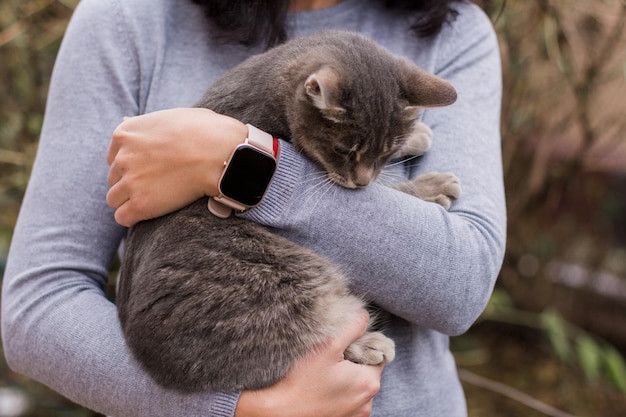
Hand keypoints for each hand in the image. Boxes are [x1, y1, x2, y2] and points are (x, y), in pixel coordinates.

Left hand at [106, 108, 246, 226]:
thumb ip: (154, 125)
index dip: (131, 165)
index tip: (148, 170)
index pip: (114, 156)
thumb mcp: (174, 116)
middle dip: (132, 182)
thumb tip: (150, 127)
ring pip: (114, 199)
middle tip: (155, 185)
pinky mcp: (140, 204)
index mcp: (126, 133)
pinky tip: (149, 214)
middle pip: (114, 177)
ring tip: (152, 202)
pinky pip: (123, 217)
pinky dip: (133, 217)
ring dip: (130, 201)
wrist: (220, 154)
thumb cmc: (207, 132)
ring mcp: (130, 181)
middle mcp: (122, 157)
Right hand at [235, 312, 383, 416]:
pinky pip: (349, 400)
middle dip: (355, 362)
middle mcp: (367, 402)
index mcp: (369, 382)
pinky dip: (341, 392)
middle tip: (334, 356)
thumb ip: (351, 328)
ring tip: (327, 372)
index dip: (365, 346)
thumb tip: (364, 316)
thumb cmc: (303, 381)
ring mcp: (356, 414)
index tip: (347, 344)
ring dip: (348, 378)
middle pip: (368, 371)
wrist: (281, 411)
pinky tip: (324, 387)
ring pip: (358, 386)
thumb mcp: (328, 347)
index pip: (379, 356)